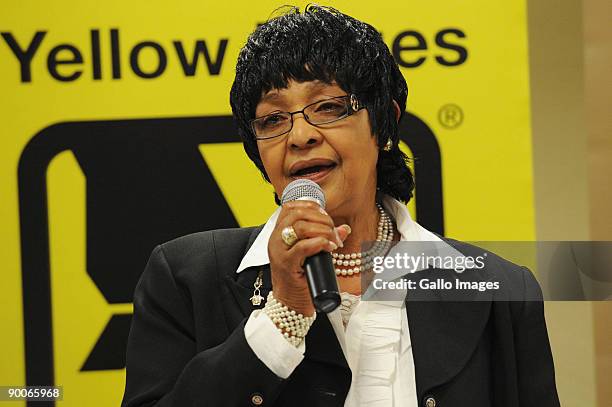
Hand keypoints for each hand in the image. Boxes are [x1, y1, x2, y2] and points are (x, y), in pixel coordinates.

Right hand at [269, 200, 349, 315]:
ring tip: (333, 241)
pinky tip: (329, 248)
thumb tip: (344, 228)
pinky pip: (302, 247)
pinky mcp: (286, 265)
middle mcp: (276, 240)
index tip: (326, 216)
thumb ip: (325, 239)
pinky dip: (319, 243)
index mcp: (279, 234)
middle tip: (334, 232)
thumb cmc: (300, 280)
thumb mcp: (313, 255)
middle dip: (321, 219)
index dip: (311, 206)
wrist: (290, 305)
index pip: (291, 207)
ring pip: (299, 227)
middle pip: (297, 214)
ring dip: (322, 230)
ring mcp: (279, 252)